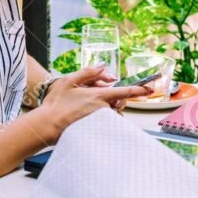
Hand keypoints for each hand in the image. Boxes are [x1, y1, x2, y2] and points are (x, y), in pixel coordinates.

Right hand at [36, 65, 150, 141]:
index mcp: (99, 96)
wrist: (46, 126)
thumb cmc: (56, 104)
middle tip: (94, 93)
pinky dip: (102, 116)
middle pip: (119, 101)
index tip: (151, 88)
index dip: (140, 90)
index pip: (125, 92)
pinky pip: (107, 121)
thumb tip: (103, 66)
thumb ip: (88, 72)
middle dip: (114, 96)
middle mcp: (103, 110)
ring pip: (113, 111)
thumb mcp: (70, 81)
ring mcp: (101, 122)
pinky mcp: (97, 130)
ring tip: (85, 106)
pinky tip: (85, 116)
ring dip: (107, 107)